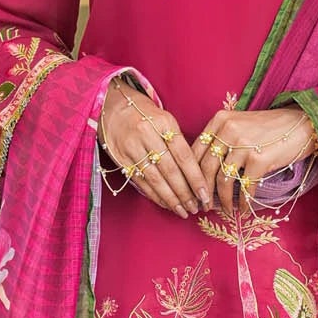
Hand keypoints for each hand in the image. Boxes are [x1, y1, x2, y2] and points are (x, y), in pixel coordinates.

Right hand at [98, 79, 211, 217]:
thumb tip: (198, 175)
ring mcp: (132, 147)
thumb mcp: (166, 121)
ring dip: (171, 199)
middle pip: (170, 171)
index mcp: (164, 123)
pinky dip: (155, 195)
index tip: (205, 194)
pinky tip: (166, 204)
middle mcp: (147, 134)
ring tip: (183, 211)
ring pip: (155, 179)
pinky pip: (141, 181)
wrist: (113, 106)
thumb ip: (180, 144)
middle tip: (196, 208)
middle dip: (185, 193)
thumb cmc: (147, 116)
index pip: (184, 155)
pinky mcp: (121, 159)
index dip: (195, 178)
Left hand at [193, 105, 317, 216]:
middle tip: (204, 206)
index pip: (196, 150)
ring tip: (227, 210)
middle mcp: (228, 130)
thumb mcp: (241, 125)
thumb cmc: (271, 128)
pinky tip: (244, 209)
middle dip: (204, 192)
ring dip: (224, 200)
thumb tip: (204, 171)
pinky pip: (245, 187)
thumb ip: (222, 139)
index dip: (192, 175)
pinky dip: (243, 202)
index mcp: (220, 120)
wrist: (303, 124)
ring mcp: (243, 145)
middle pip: (207, 168)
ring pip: (224, 180)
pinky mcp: (259, 159)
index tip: (193, 191)